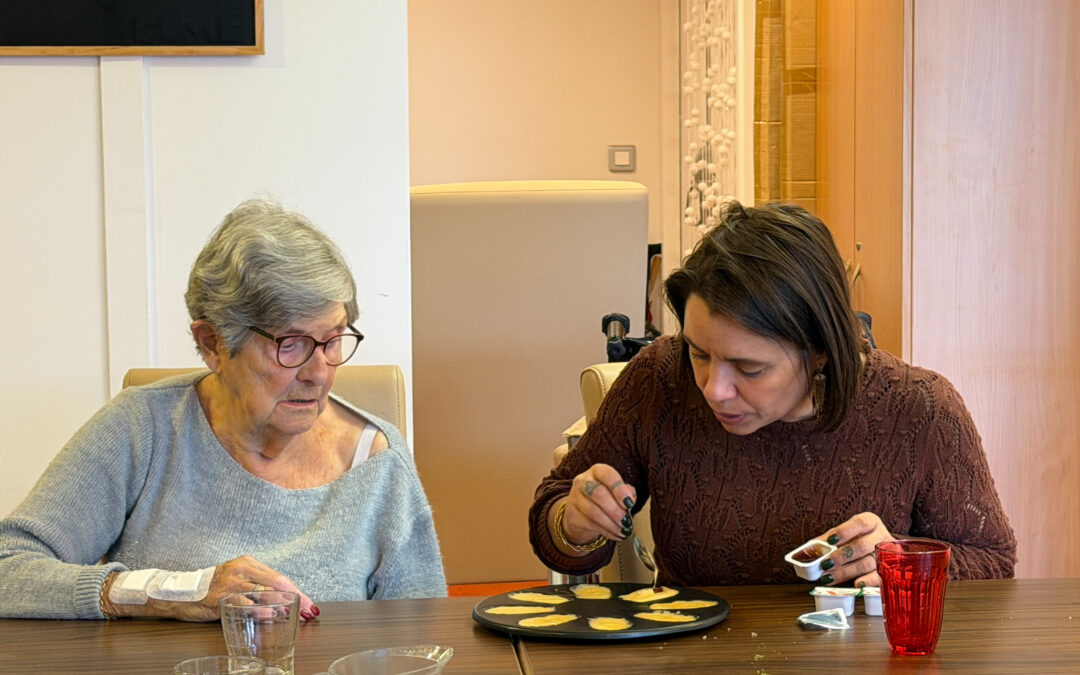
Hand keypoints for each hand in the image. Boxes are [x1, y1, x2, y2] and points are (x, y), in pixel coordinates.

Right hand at [103, 555, 317, 621]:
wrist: (180, 592)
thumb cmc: (213, 589)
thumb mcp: (237, 582)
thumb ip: (258, 589)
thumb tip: (284, 604)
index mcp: (249, 563)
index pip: (279, 577)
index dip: (297, 591)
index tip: (310, 604)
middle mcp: (242, 569)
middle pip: (276, 583)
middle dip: (296, 598)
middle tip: (310, 610)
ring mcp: (231, 582)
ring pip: (263, 591)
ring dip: (283, 604)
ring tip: (298, 614)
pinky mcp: (221, 596)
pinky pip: (244, 602)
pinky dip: (259, 608)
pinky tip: (271, 613)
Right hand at [553, 463, 637, 553]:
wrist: (582, 513)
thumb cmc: (603, 499)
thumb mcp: (616, 492)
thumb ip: (626, 492)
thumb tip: (631, 497)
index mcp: (597, 471)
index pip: (607, 474)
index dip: (619, 488)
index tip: (629, 502)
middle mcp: (583, 481)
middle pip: (598, 493)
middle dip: (615, 509)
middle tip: (626, 520)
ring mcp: (575, 497)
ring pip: (593, 511)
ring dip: (611, 523)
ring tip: (623, 529)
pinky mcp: (571, 514)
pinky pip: (589, 524)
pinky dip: (606, 531)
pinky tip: (615, 534)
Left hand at [815, 512, 894, 587]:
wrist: (882, 548)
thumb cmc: (859, 538)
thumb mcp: (844, 533)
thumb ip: (828, 540)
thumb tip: (809, 549)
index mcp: (870, 522)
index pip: (859, 523)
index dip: (844, 531)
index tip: (830, 541)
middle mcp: (881, 536)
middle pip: (861, 546)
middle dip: (841, 556)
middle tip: (824, 564)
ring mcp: (887, 554)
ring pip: (866, 563)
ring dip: (845, 571)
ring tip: (828, 577)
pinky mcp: (890, 569)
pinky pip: (878, 576)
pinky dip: (867, 581)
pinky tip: (855, 584)